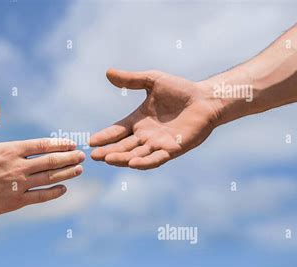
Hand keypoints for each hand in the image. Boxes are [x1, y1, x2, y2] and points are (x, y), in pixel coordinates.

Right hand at [0, 98, 84, 215]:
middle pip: (50, 161)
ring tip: (79, 169)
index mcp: (11, 150)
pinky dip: (53, 193)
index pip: (41, 145)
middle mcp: (18, 167)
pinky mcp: (16, 201)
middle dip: (69, 158)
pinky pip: (40, 197)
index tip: (72, 143)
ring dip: (66, 173)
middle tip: (82, 156)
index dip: (59, 144)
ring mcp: (19, 185)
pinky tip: (64, 188)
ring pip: (49, 178)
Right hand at [90, 69, 221, 169]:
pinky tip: (132, 164)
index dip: (104, 136)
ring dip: (121, 158)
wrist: (205, 98)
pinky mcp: (172, 149)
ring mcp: (158, 144)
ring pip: (136, 155)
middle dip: (108, 151)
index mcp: (138, 121)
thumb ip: (130, 79)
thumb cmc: (180, 89)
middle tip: (93, 156)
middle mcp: (145, 135)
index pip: (117, 131)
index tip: (90, 141)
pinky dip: (144, 162)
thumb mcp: (152, 81)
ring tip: (107, 159)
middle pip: (123, 146)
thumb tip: (108, 72)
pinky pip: (156, 159)